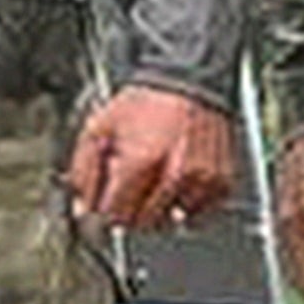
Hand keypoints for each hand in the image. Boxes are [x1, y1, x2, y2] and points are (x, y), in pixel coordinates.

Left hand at [64, 81, 244, 234]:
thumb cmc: (144, 103)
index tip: (106, 204)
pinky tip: (176, 181)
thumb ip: (84, 172)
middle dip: (131, 210)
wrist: (187, 82)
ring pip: (172, 221)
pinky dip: (186, 204)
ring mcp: (202, 180)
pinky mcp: (221, 181)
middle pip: (145, 222)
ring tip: (155, 179)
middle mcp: (175, 174)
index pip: (118, 215)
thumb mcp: (99, 128)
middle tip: (130, 185)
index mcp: (141, 161)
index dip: (106, 212)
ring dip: (159, 208)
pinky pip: (200, 212)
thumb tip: (81, 208)